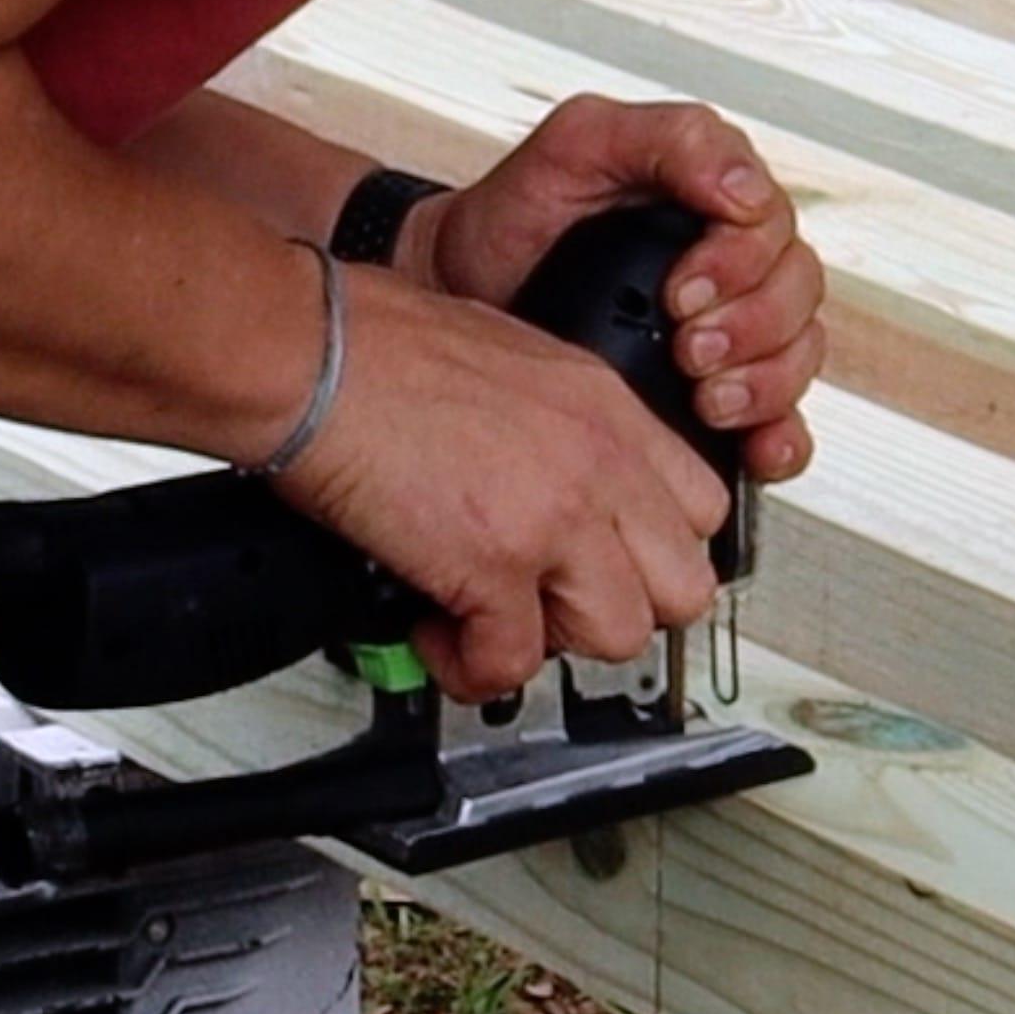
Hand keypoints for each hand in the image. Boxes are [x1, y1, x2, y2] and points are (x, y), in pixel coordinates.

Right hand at [273, 258, 730, 702]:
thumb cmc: (376, 346)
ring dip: (550, 643)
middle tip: (552, 600)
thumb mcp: (508, 357)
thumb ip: (551, 422)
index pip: (701, 509)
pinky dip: (471, 667)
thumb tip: (537, 474)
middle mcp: (598, 463)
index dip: (652, 554)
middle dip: (616, 609)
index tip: (605, 564)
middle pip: (682, 587)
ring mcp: (553, 517)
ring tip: (491, 618)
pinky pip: (512, 664)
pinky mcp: (490, 565)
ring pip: (617, 637)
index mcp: (606, 408)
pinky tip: (436, 632)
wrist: (313, 354)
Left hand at [405, 97, 824, 483]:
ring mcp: (729, 333)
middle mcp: (734, 267)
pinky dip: (780, 440)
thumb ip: (667, 139)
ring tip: (707, 396)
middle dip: (751, 328)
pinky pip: (781, 423)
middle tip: (688, 347)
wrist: (457, 289)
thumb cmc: (517, 216)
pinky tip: (756, 450)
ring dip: (765, 384)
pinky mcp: (715, 392)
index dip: (741, 263)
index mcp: (714, 203)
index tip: (682, 291)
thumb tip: (742, 186)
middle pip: (795, 298)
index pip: (775, 229)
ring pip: (796, 359)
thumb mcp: (579, 143)